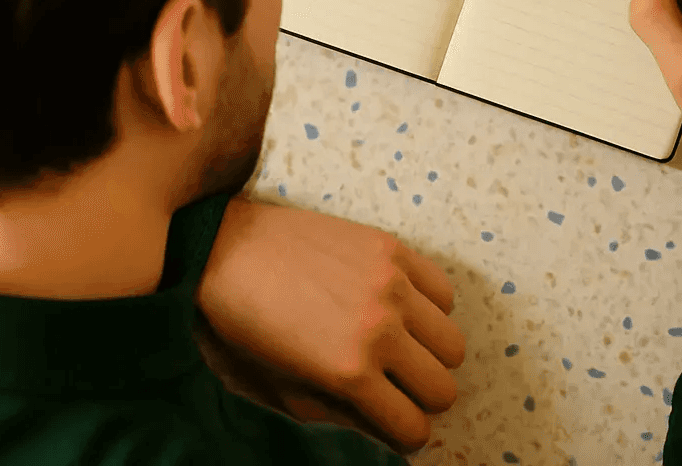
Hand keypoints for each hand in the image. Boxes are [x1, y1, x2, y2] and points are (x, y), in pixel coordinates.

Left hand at [196, 196, 466, 453]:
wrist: (228, 249)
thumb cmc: (247, 324)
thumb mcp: (284, 388)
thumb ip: (338, 413)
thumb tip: (380, 426)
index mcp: (349, 372)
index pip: (414, 427)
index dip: (406, 434)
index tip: (394, 423)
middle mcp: (380, 329)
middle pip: (443, 387)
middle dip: (424, 398)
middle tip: (399, 386)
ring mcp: (392, 285)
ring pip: (453, 343)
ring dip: (432, 354)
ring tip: (403, 345)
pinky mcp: (394, 249)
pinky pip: (444, 291)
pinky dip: (431, 308)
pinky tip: (402, 308)